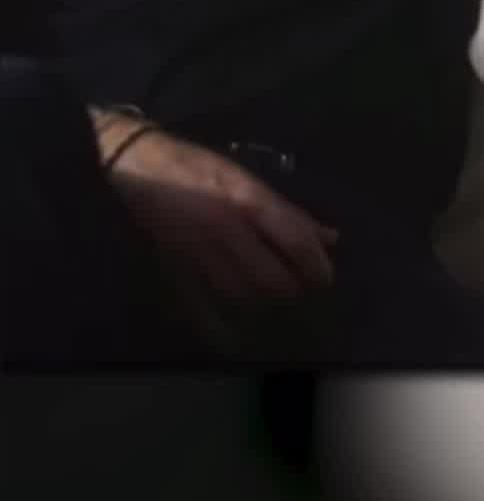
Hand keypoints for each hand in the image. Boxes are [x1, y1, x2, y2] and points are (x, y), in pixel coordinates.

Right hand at [104, 128, 338, 353]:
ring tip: (272, 306)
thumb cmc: (197, 169)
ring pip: (243, 300)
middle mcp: (226, 229)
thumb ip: (288, 212)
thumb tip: (330, 238)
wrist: (137, 166)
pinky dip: (225, 332)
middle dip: (291, 291)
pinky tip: (238, 335)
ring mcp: (198, 255)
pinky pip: (204, 315)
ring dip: (264, 308)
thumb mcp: (246, 179)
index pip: (295, 240)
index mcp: (247, 200)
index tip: (324, 278)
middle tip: (298, 291)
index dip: (316, 266)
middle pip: (272, 279)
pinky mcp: (174, 273)